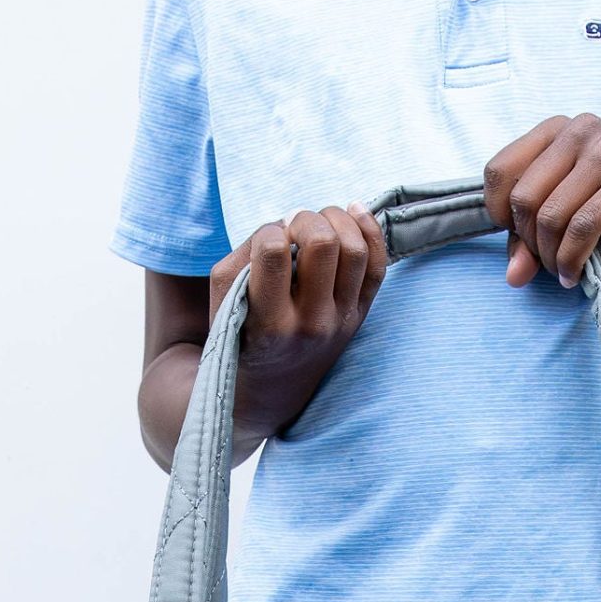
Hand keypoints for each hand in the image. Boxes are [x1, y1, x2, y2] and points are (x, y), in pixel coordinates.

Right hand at [205, 204, 387, 441]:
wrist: (271, 389)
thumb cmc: (241, 334)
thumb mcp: (223, 300)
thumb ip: (245, 255)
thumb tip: (288, 222)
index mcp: (269, 321)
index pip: (274, 251)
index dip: (268, 233)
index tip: (265, 243)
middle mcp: (311, 323)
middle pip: (323, 243)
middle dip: (306, 218)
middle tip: (294, 226)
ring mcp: (341, 320)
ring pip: (354, 249)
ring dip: (336, 219)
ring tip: (319, 221)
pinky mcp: (360, 315)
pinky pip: (377, 265)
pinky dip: (369, 229)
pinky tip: (353, 212)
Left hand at [483, 115, 600, 287]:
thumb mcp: (557, 224)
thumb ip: (525, 242)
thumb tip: (513, 275)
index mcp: (556, 129)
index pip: (499, 170)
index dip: (499, 213)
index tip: (518, 237)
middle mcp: (581, 130)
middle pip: (523, 196)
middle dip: (529, 241)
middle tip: (546, 260)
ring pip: (551, 215)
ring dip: (551, 255)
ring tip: (563, 268)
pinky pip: (582, 228)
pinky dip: (571, 260)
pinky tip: (575, 273)